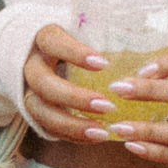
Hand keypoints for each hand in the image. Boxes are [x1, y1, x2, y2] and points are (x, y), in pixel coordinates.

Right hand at [19, 24, 110, 141]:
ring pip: (41, 111)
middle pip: (43, 83)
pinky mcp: (32, 111)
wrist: (39, 54)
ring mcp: (28, 90)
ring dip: (71, 124)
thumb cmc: (72, 39)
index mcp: (41, 38)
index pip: (52, 41)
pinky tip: (95, 137)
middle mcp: (30, 65)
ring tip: (101, 132)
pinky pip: (47, 128)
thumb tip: (139, 48)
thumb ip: (102, 36)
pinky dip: (71, 135)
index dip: (74, 53)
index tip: (103, 64)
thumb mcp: (81, 30)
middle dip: (74, 97)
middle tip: (107, 106)